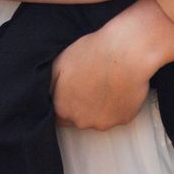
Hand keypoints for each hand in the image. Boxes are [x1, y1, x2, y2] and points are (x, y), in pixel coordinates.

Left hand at [51, 15, 154, 129]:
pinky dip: (118, 104)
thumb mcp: (59, 63)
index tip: (74, 89)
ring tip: (107, 82)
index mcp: (63, 108)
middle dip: (83, 104)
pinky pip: (118, 114)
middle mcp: (82, 121)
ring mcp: (105, 122)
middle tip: (91, 82)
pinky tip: (120, 86)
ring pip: (99, 118)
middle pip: (79, 118)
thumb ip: (50, 85)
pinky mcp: (124, 119)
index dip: (66, 101)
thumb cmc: (92, 53)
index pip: (59, 115)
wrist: (125, 51)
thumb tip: (48, 96)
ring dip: (101, 105)